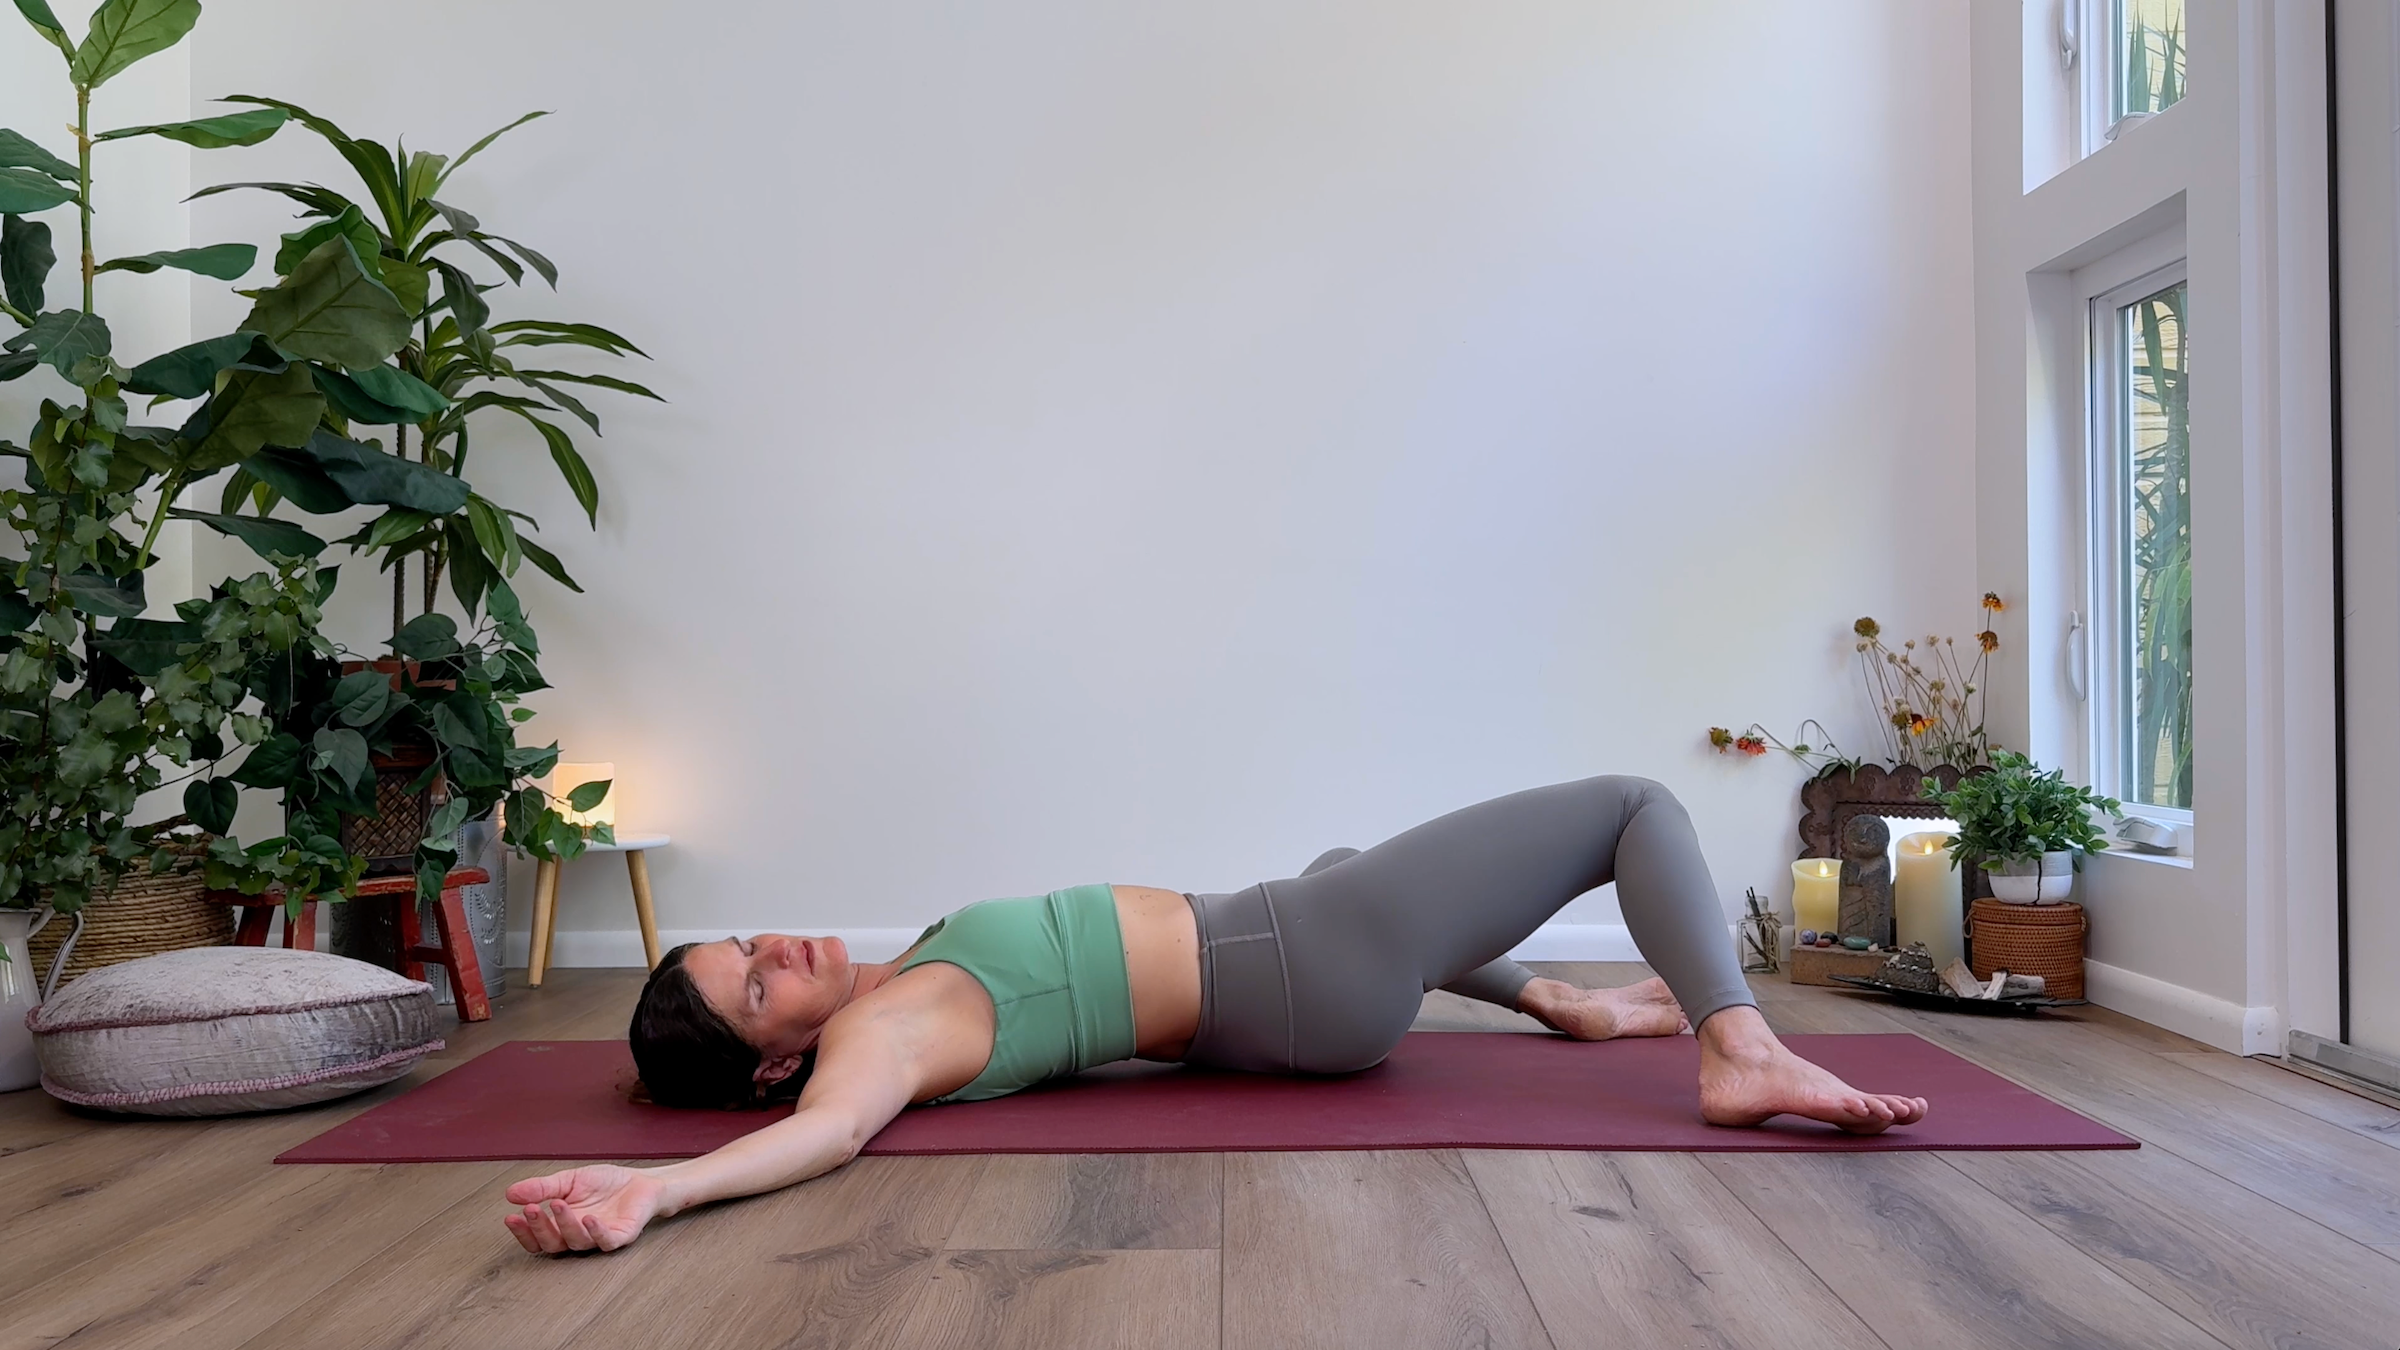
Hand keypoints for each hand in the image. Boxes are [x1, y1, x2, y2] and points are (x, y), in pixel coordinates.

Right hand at [503, 1164, 665, 1253]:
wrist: (640, 1180)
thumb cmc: (604, 1184)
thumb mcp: (568, 1181)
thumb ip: (542, 1188)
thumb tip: (511, 1193)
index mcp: (561, 1226)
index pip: (537, 1238)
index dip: (523, 1231)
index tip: (511, 1216)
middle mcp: (577, 1236)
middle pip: (552, 1244)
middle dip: (539, 1228)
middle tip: (531, 1210)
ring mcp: (599, 1238)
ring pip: (577, 1242)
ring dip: (565, 1224)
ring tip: (558, 1204)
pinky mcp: (621, 1236)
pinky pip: (607, 1241)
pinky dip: (597, 1232)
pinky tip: (589, 1219)